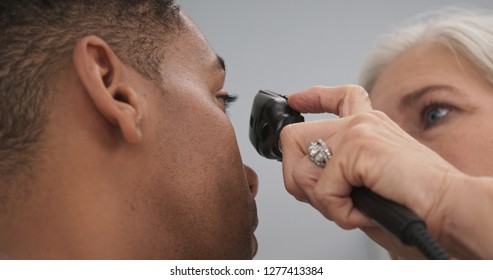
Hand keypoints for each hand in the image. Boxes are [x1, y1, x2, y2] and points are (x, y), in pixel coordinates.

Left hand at [280, 85, 460, 258]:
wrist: (450, 207)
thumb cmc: (414, 202)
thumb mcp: (367, 183)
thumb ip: (337, 174)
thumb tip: (304, 181)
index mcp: (370, 126)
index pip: (337, 98)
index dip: (312, 98)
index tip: (297, 100)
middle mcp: (362, 122)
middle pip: (293, 138)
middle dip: (299, 181)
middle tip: (328, 201)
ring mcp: (358, 129)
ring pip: (300, 168)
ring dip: (321, 202)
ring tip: (351, 209)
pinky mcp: (359, 145)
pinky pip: (322, 189)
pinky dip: (338, 212)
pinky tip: (362, 213)